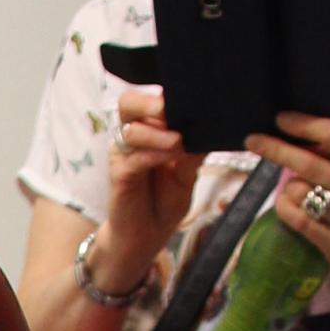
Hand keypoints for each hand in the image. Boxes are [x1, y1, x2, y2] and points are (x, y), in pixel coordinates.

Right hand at [95, 83, 198, 286]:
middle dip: (149, 101)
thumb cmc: (164, 201)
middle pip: (128, 103)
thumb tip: (211, 124)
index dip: (165, 94)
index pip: (149, 100)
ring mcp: (123, 155)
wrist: (147, 236)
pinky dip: (153, 154)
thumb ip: (194, 149)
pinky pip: (133, 158)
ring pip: (132, 130)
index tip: (189, 95)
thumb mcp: (187, 171)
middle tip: (170, 107)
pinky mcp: (118, 175)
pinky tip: (171, 155)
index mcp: (148, 130)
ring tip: (179, 141)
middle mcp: (132, 138)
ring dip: (157, 132)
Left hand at [248, 113, 329, 282]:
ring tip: (297, 189)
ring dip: (289, 185)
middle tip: (253, 140)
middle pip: (311, 165)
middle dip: (277, 149)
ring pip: (299, 191)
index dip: (306, 125)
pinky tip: (289, 204)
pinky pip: (296, 218)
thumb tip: (299, 131)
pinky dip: (285, 206)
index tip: (282, 118)